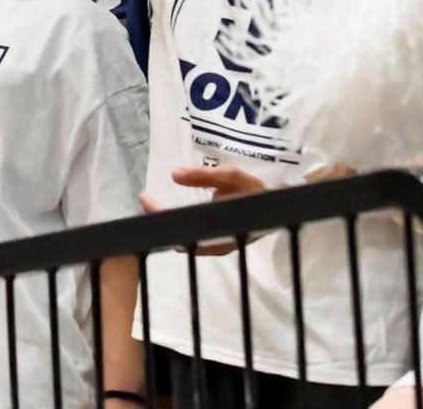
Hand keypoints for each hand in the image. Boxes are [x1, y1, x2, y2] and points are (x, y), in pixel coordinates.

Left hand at [139, 165, 267, 255]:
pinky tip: (170, 215)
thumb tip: (174, 175)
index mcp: (219, 231)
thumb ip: (204, 176)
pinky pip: (191, 238)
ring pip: (183, 239)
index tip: (145, 199)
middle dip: (158, 220)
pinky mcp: (216, 245)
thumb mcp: (233, 177)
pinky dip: (178, 226)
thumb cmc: (255, 192)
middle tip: (144, 200)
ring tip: (152, 206)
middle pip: (177, 237)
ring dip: (167, 224)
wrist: (278, 208)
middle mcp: (215, 246)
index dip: (160, 214)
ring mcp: (215, 248)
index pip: (181, 225)